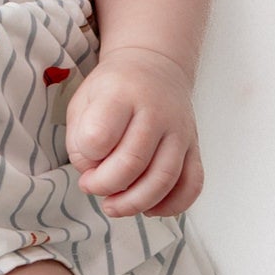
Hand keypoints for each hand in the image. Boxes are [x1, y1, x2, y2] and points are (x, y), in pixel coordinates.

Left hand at [63, 46, 203, 218]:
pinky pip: (192, 184)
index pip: (100, 134)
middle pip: (132, 162)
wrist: (156, 66)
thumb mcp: (83, 101)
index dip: (87, 155)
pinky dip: (172, 205)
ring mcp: (179, 131)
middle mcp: (156, 112)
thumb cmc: (114, 89)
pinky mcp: (194, 148)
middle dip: (105, 185)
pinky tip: (150, 208)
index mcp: (121, 94)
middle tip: (91, 186)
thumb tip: (94, 175)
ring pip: (164, 178)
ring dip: (134, 203)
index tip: (84, 157)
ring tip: (113, 205)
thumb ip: (80, 139)